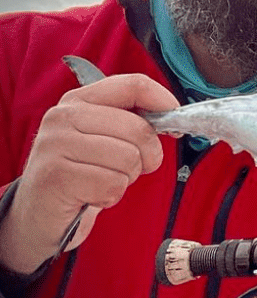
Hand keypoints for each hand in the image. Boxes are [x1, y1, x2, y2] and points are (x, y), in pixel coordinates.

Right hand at [0, 73, 178, 273]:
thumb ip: (132, 121)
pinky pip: (112, 185)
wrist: (41, 212)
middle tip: (132, 168)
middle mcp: (63, 117)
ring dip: (126, 178)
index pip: (133, 85)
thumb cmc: (83, 172)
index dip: (163, 100)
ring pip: (128, 159)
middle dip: (148, 156)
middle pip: (138, 128)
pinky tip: (92, 195)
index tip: (174, 119)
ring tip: (104, 180)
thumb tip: (173, 115)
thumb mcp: (104, 138)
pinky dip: (111, 196)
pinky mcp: (56, 176)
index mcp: (79, 100)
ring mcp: (56, 145)